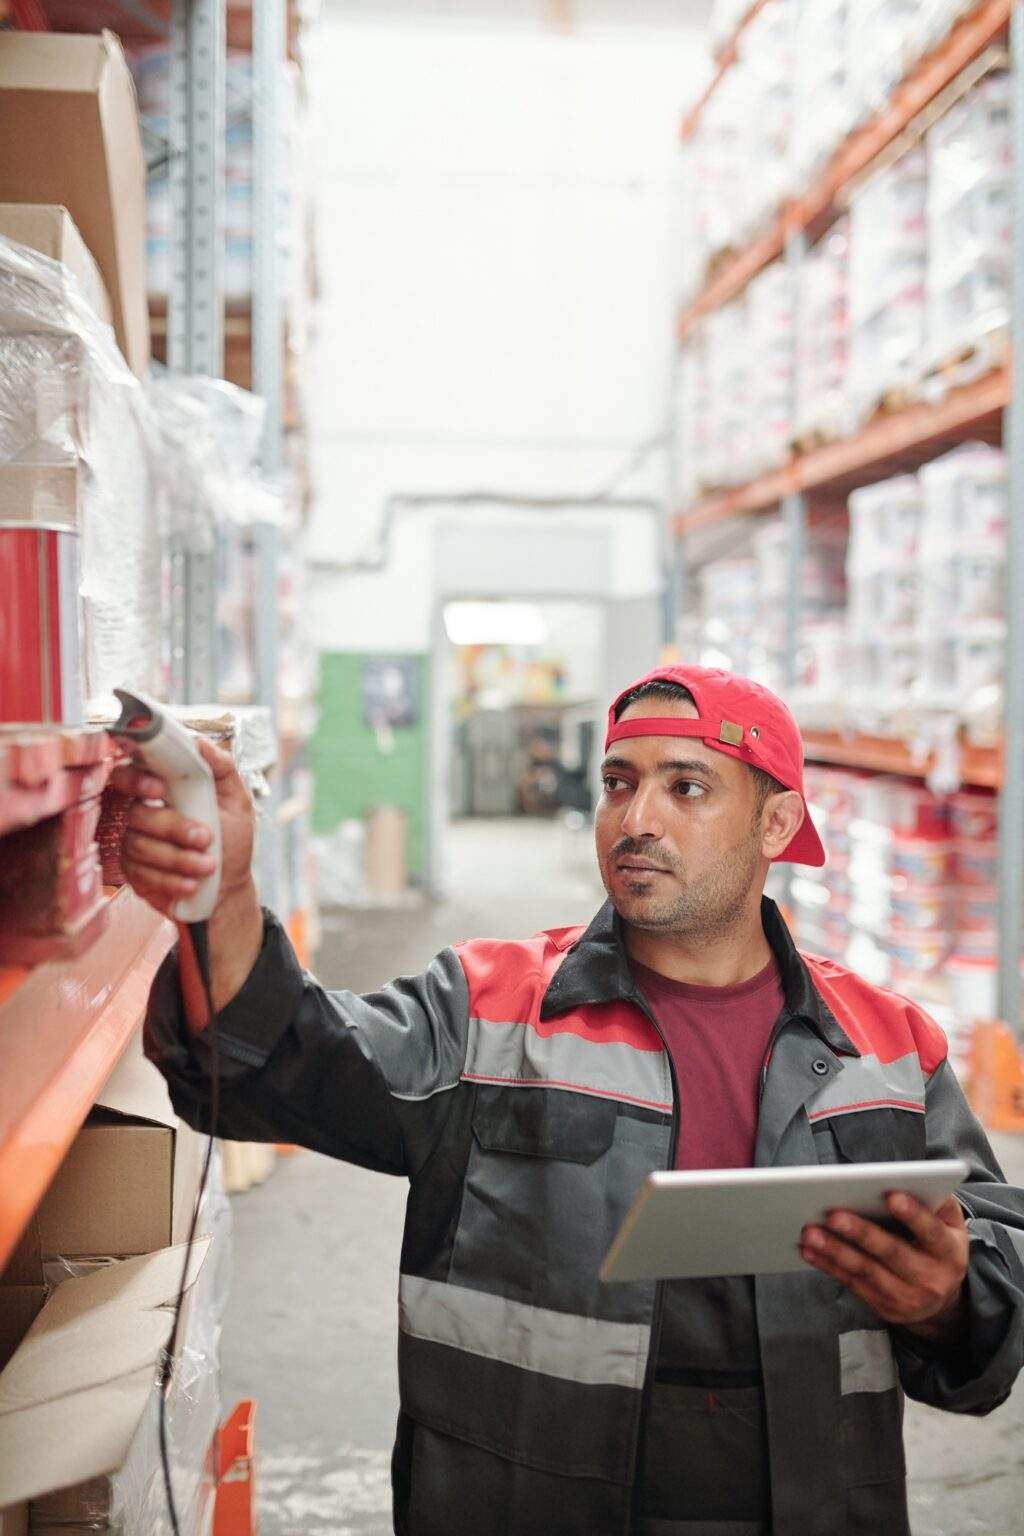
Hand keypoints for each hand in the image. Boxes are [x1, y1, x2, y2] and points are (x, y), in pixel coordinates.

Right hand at [112, 735, 255, 918]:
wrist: (230, 885)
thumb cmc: (232, 839)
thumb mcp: (236, 801)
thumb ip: (221, 768)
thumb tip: (199, 742)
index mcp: (163, 790)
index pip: (130, 774)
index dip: (136, 780)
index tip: (159, 790)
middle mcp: (142, 814)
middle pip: (136, 814)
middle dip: (172, 827)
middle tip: (205, 838)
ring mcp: (134, 844)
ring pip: (139, 847)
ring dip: (178, 858)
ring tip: (208, 866)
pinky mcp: (134, 873)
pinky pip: (141, 874)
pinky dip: (170, 880)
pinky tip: (191, 884)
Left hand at [800, 1193, 969, 1339]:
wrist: (943, 1302)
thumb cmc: (939, 1248)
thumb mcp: (951, 1225)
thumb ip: (938, 1200)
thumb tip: (915, 1176)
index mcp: (949, 1252)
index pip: (931, 1231)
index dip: (913, 1215)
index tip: (891, 1195)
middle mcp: (929, 1278)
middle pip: (892, 1253)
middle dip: (861, 1233)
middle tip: (832, 1214)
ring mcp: (906, 1297)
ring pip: (866, 1271)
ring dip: (835, 1251)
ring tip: (810, 1232)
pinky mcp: (884, 1307)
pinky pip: (852, 1284)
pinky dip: (828, 1266)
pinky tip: (808, 1250)